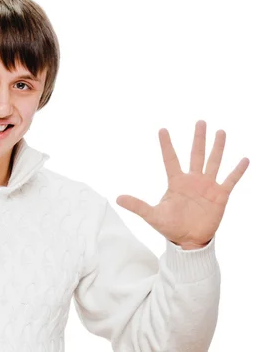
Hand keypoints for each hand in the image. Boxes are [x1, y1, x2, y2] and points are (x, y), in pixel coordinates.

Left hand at [116, 120, 249, 249]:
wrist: (188, 240)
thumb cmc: (170, 227)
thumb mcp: (152, 215)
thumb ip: (137, 206)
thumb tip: (118, 198)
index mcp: (176, 182)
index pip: (170, 159)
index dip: (166, 145)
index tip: (162, 129)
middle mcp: (193, 180)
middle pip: (196, 154)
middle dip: (198, 138)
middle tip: (200, 121)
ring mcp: (207, 186)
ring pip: (213, 162)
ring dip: (217, 148)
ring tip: (220, 132)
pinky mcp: (220, 196)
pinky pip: (230, 180)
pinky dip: (237, 170)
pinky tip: (244, 159)